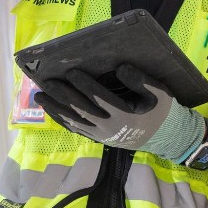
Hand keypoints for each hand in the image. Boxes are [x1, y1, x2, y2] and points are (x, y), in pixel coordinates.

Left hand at [33, 63, 204, 161]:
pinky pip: (77, 130)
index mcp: (125, 115)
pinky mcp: (99, 139)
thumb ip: (141, 80)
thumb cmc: (161, 110)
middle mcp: (110, 127)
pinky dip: (63, 120)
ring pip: (75, 122)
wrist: (166, 137)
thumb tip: (121, 68)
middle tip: (46, 82)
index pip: (99, 97)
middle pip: (81, 110)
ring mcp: (102, 135)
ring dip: (56, 109)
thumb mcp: (159, 92)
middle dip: (62, 95)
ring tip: (40, 97)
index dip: (84, 84)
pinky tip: (52, 111)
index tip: (71, 71)